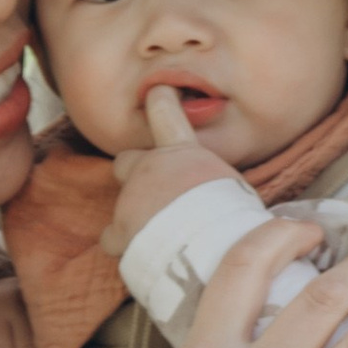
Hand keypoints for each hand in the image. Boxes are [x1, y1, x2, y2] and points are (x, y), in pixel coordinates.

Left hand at [103, 84, 242, 262]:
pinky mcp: (119, 231)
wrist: (209, 246)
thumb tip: (231, 197)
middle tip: (156, 195)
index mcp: (183, 153)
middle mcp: (150, 169)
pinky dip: (125, 246)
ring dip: (135, 217)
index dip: (161, 102)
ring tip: (161, 238)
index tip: (158, 92)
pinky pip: (113, 239)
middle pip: (127, 162)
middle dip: (135, 175)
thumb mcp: (234, 189)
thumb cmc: (231, 218)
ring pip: (122, 205)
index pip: (166, 114)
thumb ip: (216, 183)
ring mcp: (130, 199)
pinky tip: (144, 255)